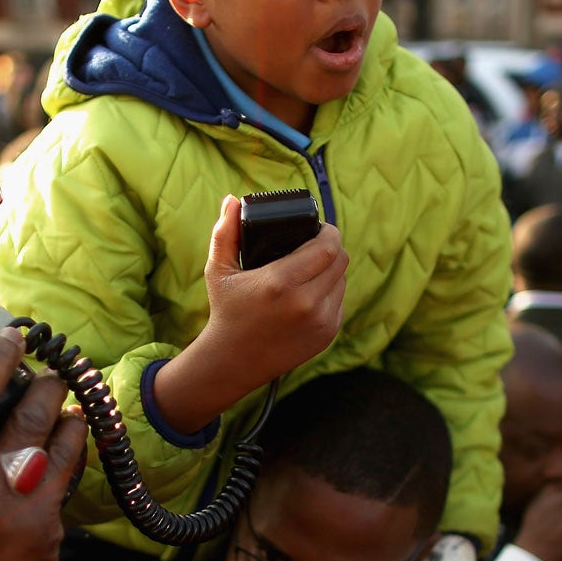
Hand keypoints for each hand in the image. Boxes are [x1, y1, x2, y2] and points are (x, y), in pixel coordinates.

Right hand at [199, 195, 347, 390]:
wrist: (234, 361)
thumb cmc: (226, 310)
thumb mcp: (218, 269)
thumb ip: (224, 232)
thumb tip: (232, 199)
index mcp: (281, 282)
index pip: (328, 247)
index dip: (328, 232)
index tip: (318, 228)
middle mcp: (306, 303)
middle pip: (341, 260)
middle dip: (331, 247)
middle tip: (315, 244)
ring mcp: (320, 321)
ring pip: (343, 280)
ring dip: (332, 269)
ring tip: (311, 267)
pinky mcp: (327, 335)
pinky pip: (340, 301)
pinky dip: (330, 291)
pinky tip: (312, 290)